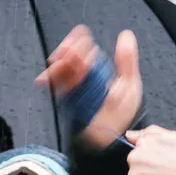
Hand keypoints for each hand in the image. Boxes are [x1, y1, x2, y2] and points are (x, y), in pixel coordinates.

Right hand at [39, 26, 142, 147]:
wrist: (114, 139)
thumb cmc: (123, 114)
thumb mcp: (129, 84)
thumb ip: (127, 61)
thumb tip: (126, 35)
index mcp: (99, 69)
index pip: (84, 48)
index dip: (79, 42)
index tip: (78, 39)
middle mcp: (84, 77)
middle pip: (69, 58)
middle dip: (66, 52)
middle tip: (67, 52)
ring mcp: (74, 89)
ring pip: (61, 71)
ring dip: (58, 66)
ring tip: (59, 63)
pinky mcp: (67, 102)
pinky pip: (56, 89)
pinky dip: (50, 82)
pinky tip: (46, 79)